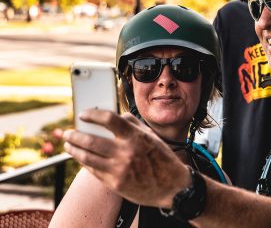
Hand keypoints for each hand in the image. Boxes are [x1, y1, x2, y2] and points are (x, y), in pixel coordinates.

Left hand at [63, 109, 190, 207]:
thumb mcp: (152, 136)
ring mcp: (119, 170)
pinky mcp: (115, 184)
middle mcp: (126, 152)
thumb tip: (116, 115)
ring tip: (69, 145)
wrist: (172, 187)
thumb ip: (133, 123)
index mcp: (136, 137)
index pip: (108, 119)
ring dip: (73, 149)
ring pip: (87, 157)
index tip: (84, 114)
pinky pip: (93, 171)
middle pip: (91, 140)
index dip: (92, 114)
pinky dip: (84, 162)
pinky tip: (81, 158)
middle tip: (68, 132)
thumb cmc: (162, 159)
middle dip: (74, 135)